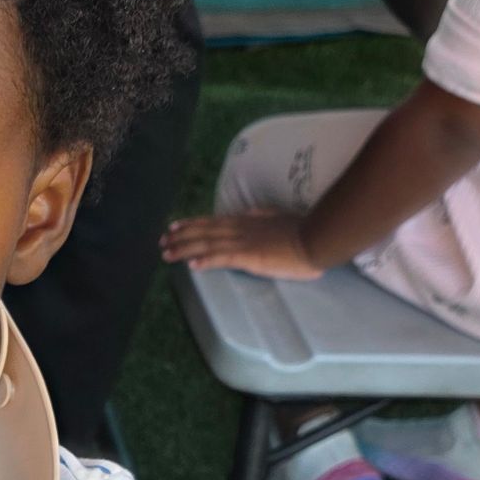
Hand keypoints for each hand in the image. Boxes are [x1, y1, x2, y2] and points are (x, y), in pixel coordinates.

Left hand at [161, 209, 322, 279]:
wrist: (317, 237)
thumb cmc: (302, 231)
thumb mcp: (278, 217)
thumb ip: (262, 216)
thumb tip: (250, 212)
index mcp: (247, 221)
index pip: (213, 221)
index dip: (192, 224)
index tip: (175, 226)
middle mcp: (240, 228)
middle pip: (204, 231)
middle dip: (180, 236)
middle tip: (162, 241)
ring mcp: (243, 242)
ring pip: (207, 244)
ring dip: (184, 248)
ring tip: (167, 254)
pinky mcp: (250, 256)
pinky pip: (222, 258)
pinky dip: (205, 261)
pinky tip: (191, 266)